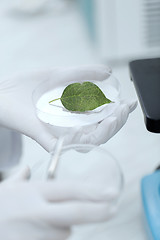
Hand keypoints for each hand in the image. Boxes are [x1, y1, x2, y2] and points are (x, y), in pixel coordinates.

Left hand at [0, 65, 136, 151]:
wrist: (3, 93)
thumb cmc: (29, 86)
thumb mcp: (60, 75)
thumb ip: (83, 73)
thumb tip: (108, 72)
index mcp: (75, 115)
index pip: (103, 120)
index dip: (118, 114)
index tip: (128, 103)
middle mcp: (70, 127)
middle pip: (100, 133)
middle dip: (116, 123)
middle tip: (122, 110)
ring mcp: (58, 134)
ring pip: (87, 141)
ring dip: (103, 133)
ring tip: (112, 120)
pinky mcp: (43, 137)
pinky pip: (63, 146)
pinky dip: (76, 143)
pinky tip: (88, 134)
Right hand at [0, 166, 116, 239]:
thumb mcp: (7, 187)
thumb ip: (21, 177)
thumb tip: (26, 170)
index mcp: (34, 192)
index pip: (70, 189)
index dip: (93, 191)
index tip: (111, 193)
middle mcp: (39, 212)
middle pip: (77, 211)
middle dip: (99, 211)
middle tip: (113, 208)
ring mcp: (38, 233)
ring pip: (67, 230)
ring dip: (66, 225)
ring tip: (46, 220)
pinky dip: (55, 235)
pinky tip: (41, 230)